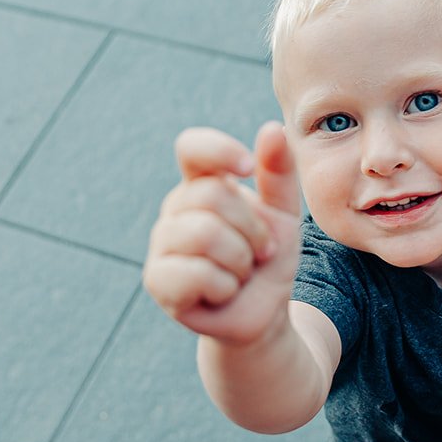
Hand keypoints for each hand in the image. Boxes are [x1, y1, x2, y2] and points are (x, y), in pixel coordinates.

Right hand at [143, 122, 301, 344]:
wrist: (264, 312)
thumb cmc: (268, 259)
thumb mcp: (284, 214)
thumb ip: (280, 173)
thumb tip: (272, 129)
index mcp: (202, 185)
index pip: (193, 148)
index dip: (219, 151)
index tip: (247, 168)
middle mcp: (176, 209)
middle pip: (212, 196)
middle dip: (252, 229)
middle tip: (259, 252)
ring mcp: (162, 244)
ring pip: (203, 234)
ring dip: (240, 259)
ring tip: (241, 271)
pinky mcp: (157, 280)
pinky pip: (195, 273)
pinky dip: (225, 286)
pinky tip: (223, 292)